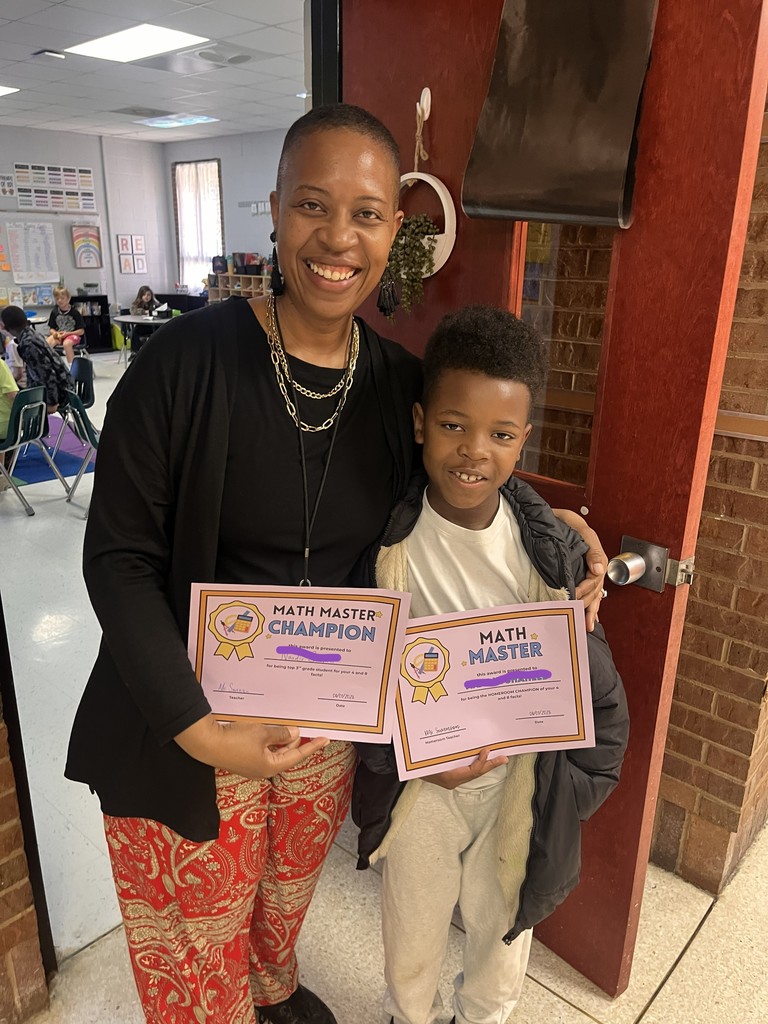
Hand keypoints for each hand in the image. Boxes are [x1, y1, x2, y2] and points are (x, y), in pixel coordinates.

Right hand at [175, 715, 328, 778]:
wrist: (206, 743)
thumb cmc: (235, 740)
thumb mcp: (263, 733)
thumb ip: (281, 734)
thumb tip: (294, 734)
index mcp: (270, 767)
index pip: (297, 756)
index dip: (312, 746)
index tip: (325, 739)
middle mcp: (262, 769)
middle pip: (286, 754)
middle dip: (296, 741)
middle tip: (306, 728)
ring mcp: (252, 764)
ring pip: (274, 751)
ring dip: (282, 739)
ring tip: (290, 726)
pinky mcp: (243, 758)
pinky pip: (263, 748)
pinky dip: (270, 739)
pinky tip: (271, 728)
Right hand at [424, 746, 507, 789]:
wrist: (407, 768)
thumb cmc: (417, 762)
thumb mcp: (431, 758)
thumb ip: (446, 753)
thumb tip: (467, 745)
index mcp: (449, 777)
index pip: (472, 771)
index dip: (481, 762)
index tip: (487, 751)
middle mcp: (452, 781)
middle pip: (476, 773)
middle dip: (490, 765)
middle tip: (504, 758)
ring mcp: (451, 780)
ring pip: (473, 772)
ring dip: (485, 765)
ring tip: (498, 758)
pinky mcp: (450, 777)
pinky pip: (467, 771)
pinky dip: (475, 764)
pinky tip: (481, 757)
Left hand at [552, 509, 606, 631]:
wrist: (547, 516)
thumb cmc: (561, 520)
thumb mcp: (577, 526)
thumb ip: (592, 547)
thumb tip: (599, 569)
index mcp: (594, 553)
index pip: (595, 577)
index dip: (586, 588)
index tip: (574, 595)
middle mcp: (592, 563)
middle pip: (596, 589)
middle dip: (588, 603)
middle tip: (577, 614)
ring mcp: (586, 568)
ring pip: (594, 593)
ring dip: (592, 609)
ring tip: (588, 625)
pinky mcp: (578, 571)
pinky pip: (589, 592)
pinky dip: (590, 605)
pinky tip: (589, 616)